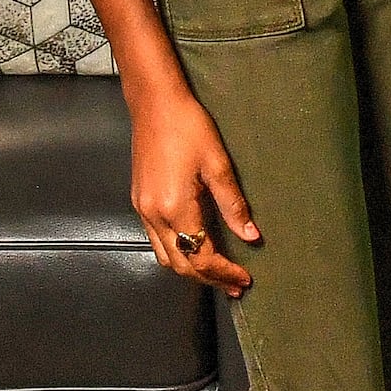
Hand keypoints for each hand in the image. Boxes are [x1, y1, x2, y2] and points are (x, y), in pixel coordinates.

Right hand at [128, 80, 258, 292]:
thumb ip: (233, 205)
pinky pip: (157, 240)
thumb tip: (251, 236)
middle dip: (209, 279)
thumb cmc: (189, 127)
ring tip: (218, 274)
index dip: (224, 272)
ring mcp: (142, 209)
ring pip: (165, 256)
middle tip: (235, 286)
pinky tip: (195, 249)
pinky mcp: (139, 201)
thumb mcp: (218, 164)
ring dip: (191, 270)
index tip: (245, 280)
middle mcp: (154, 215)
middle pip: (181, 264)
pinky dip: (177, 253)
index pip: (201, 256)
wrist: (154, 104)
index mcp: (175, 208)